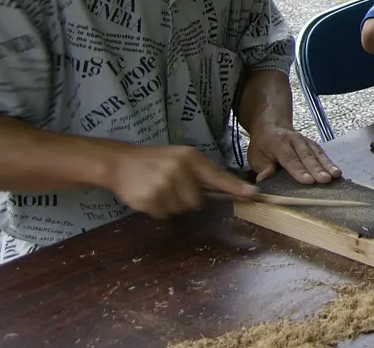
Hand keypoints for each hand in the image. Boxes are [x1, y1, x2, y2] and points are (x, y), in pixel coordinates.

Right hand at [104, 144, 257, 219]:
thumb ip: (199, 172)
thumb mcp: (180, 158)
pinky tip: (149, 195)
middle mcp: (179, 170)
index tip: (254, 194)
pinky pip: (163, 215)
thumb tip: (223, 189)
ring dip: (171, 205)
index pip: (218, 176)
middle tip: (172, 187)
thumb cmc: (155, 160)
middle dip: (187, 199)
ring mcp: (164, 185)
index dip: (236, 188)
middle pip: (197, 201)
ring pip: (180, 210)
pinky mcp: (150, 199)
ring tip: (159, 189)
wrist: (120, 162)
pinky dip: (158, 209)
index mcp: (190, 158)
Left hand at [246, 124, 340, 184]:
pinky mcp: (313, 144)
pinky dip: (329, 162)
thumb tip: (264, 178)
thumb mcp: (255, 156)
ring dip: (327, 165)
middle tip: (325, 180)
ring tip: (335, 175)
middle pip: (307, 156)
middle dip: (317, 169)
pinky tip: (336, 171)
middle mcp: (295, 140)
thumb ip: (262, 167)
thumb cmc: (263, 145)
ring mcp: (306, 141)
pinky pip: (322, 153)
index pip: (290, 158)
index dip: (299, 170)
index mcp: (279, 143)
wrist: (272, 127)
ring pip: (317, 153)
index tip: (308, 180)